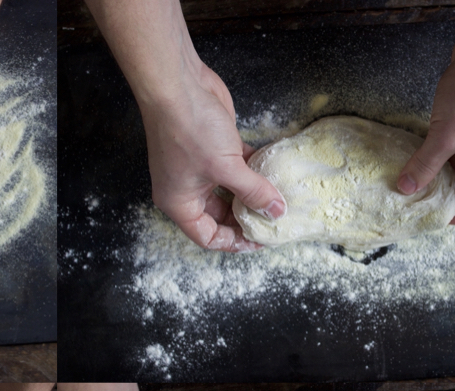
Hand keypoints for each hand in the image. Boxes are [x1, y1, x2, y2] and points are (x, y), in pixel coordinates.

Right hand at [140, 63, 284, 251]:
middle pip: (219, 216)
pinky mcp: (212, 147)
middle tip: (273, 220)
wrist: (178, 84)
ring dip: (250, 195)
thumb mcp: (226, 167)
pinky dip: (251, 171)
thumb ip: (254, 191)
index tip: (260, 239)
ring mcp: (198, 168)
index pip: (208, 236)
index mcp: (179, 203)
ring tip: (276, 200)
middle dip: (245, 219)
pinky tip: (272, 173)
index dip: (234, 241)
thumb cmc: (190, 130)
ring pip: (228, 191)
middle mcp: (186, 189)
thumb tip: (276, 211)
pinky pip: (234, 168)